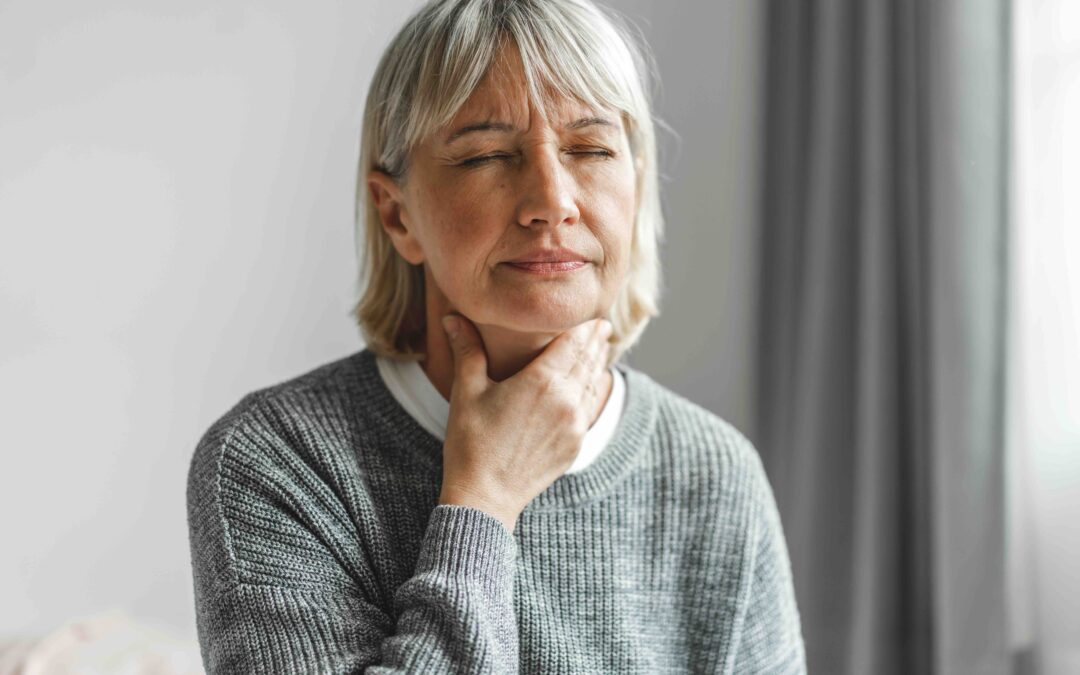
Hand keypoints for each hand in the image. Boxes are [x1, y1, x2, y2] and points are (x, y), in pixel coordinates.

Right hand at [436, 315, 612, 533]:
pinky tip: (594, 384)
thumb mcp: (467, 392)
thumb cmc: (472, 443)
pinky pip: (590, 408)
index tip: (591, 313)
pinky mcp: (575, 444)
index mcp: (542, 381)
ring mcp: (575, 424)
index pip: (573, 342)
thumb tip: (453, 317)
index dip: (583, 326)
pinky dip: (594, 390)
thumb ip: (468, 350)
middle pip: (588, 360)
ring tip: (601, 348)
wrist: (486, 496)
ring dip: (598, 363)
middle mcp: (566, 399)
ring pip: (593, 384)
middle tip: (601, 325)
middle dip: (594, 341)